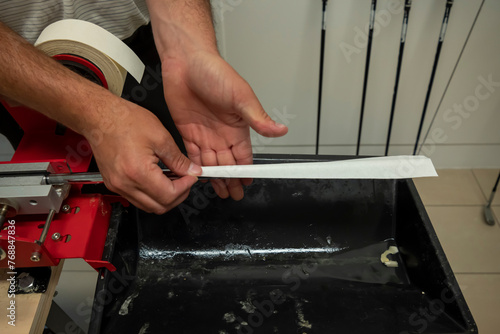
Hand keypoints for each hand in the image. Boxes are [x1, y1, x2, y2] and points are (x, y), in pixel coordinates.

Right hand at [85, 98, 201, 213]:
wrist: (99, 116)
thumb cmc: (124, 120)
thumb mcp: (160, 137)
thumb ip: (178, 159)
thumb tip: (192, 171)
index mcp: (138, 172)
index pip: (169, 195)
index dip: (185, 187)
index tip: (191, 177)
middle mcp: (125, 184)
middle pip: (159, 207)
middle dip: (178, 196)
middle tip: (186, 180)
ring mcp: (117, 186)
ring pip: (148, 206)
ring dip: (165, 197)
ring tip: (174, 179)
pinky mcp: (113, 184)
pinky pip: (137, 199)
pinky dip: (152, 195)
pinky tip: (159, 179)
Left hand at [162, 51, 287, 199]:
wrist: (186, 61)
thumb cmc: (214, 72)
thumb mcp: (241, 96)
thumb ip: (258, 117)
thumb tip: (281, 130)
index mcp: (238, 127)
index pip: (244, 155)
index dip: (246, 172)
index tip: (248, 185)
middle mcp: (222, 133)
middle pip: (228, 163)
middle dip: (231, 180)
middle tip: (233, 196)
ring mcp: (204, 134)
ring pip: (211, 163)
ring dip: (215, 179)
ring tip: (220, 193)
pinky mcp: (188, 132)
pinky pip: (193, 155)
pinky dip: (196, 168)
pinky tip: (199, 178)